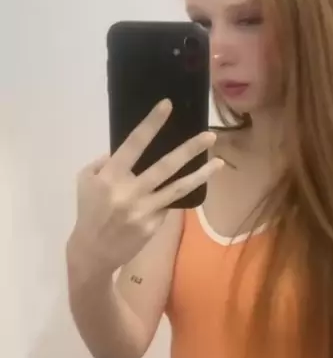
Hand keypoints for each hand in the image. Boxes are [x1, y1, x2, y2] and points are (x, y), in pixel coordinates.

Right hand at [68, 99, 220, 277]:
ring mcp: (144, 210)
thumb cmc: (90, 211)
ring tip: (220, 163)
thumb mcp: (86, 182)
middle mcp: (130, 191)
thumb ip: (104, 163)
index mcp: (110, 176)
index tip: (167, 105)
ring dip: (201, 174)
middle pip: (165, 166)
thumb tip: (125, 150)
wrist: (93, 252)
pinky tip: (188, 187)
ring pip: (178, 188)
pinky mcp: (154, 225)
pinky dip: (178, 195)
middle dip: (189, 149)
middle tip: (210, 136)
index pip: (133, 144)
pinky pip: (170, 204)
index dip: (151, 124)